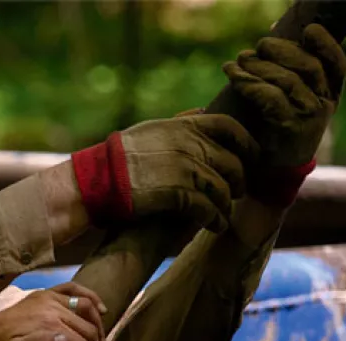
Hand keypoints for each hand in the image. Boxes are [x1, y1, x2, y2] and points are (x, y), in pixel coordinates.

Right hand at [72, 113, 258, 232]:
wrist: (94, 181)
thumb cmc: (115, 159)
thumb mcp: (149, 130)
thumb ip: (178, 123)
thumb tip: (199, 111)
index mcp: (182, 126)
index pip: (228, 126)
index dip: (246, 142)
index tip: (251, 156)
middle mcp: (188, 144)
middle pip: (231, 161)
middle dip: (238, 179)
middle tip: (236, 192)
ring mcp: (185, 169)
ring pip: (222, 188)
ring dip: (225, 205)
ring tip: (222, 215)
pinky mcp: (178, 194)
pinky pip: (209, 208)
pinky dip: (215, 219)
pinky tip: (215, 225)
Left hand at [223, 24, 345, 167]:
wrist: (270, 175)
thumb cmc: (274, 132)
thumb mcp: (288, 104)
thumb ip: (283, 79)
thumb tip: (258, 49)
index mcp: (329, 95)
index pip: (336, 64)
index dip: (326, 44)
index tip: (309, 30)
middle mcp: (324, 105)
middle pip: (309, 66)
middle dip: (282, 51)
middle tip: (257, 46)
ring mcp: (309, 118)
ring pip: (288, 81)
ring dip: (259, 66)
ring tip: (238, 60)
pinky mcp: (290, 129)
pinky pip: (270, 99)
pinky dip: (249, 84)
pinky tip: (233, 76)